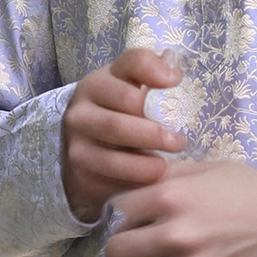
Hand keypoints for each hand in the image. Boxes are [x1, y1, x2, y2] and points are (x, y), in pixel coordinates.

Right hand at [61, 46, 185, 222]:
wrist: (86, 148)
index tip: (176, 84)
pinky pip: (111, 186)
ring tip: (166, 166)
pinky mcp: (80, 179)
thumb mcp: (128, 83)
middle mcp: (80, 114)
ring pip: (114, 160)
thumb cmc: (118, 111)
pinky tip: (151, 185)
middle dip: (153, 135)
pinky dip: (135, 187)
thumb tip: (172, 75)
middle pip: (119, 124)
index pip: (129, 70)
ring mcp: (77, 148)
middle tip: (180, 142)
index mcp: (96, 85)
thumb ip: (148, 69)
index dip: (154, 75)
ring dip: (146, 166)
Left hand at [103, 162, 256, 256]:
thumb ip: (168, 177)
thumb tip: (136, 183)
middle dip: (122, 248)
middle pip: (115, 253)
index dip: (121, 214)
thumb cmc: (250, 192)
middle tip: (136, 245)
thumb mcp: (208, 169)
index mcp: (171, 197)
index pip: (116, 211)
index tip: (133, 218)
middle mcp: (175, 235)